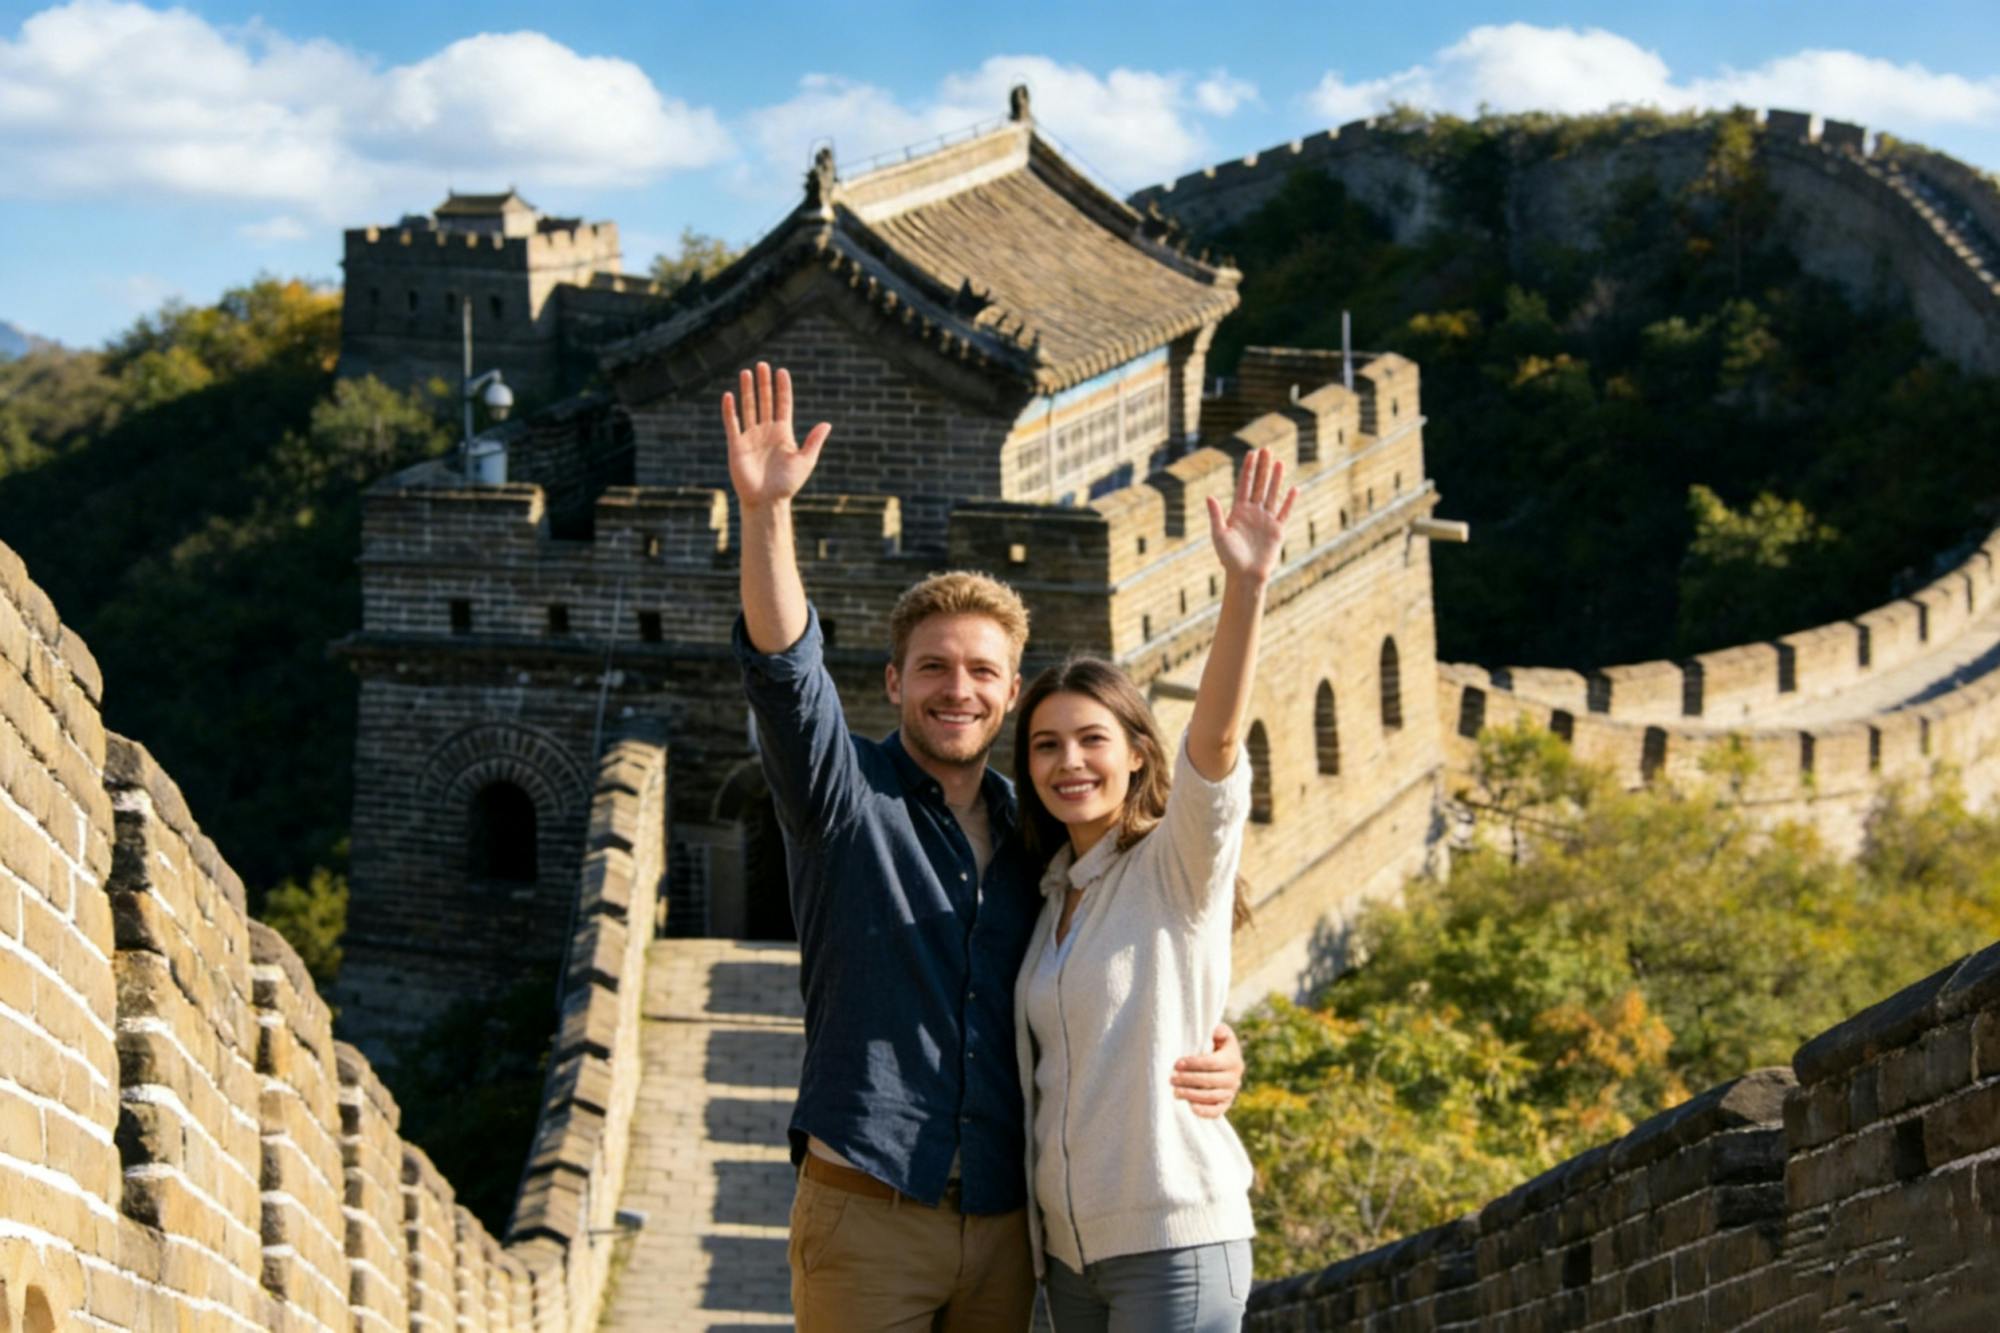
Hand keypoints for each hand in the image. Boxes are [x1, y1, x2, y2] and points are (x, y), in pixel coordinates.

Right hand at [721, 362, 831, 508]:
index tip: (781, 371)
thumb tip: (827, 424)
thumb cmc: (788, 484)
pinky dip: (730, 410)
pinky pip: (732, 424)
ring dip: (747, 390)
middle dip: (764, 384)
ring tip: (746, 372)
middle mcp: (766, 431)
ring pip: (748, 407)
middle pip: (765, 401)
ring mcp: (751, 437)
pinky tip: (729, 395)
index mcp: (783, 433)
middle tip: (762, 364)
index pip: (783, 405)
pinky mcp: (737, 445)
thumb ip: (814, 441)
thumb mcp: (805, 461)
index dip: (782, 388)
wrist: (767, 502)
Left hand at [1171, 1021, 1244, 1119]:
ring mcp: (1231, 1093)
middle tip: (1171, 1079)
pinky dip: (1205, 1112)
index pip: (1212, 1063)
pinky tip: (1191, 1107)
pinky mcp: (1226, 1104)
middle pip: (1209, 1081)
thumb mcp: (1221, 1036)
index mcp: (1233, 1060)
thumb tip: (1217, 1031)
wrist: (1226, 1064)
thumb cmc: (1218, 1047)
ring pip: (1211, 1096)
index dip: (1193, 1064)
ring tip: (1175, 1091)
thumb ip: (1220, 1031)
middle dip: (1188, 1080)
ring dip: (1191, 1095)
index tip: (1176, 1064)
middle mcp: (1234, 1078)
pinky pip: (1216, 1111)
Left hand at [1205, 448, 1296, 583]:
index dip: (1248, 469)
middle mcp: (1253, 512)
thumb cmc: (1229, 558)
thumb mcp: (1219, 535)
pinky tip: (1294, 488)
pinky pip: (1284, 512)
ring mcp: (1266, 520)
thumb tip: (1209, 497)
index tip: (1251, 453)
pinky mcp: (1277, 530)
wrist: (1245, 576)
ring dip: (1276, 478)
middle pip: (1259, 484)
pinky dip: (1289, 501)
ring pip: (1272, 494)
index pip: (1244, 484)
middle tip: (1266, 449)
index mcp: (1238, 511)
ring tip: (1279, 461)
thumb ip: (1216, 515)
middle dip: (1262, 467)